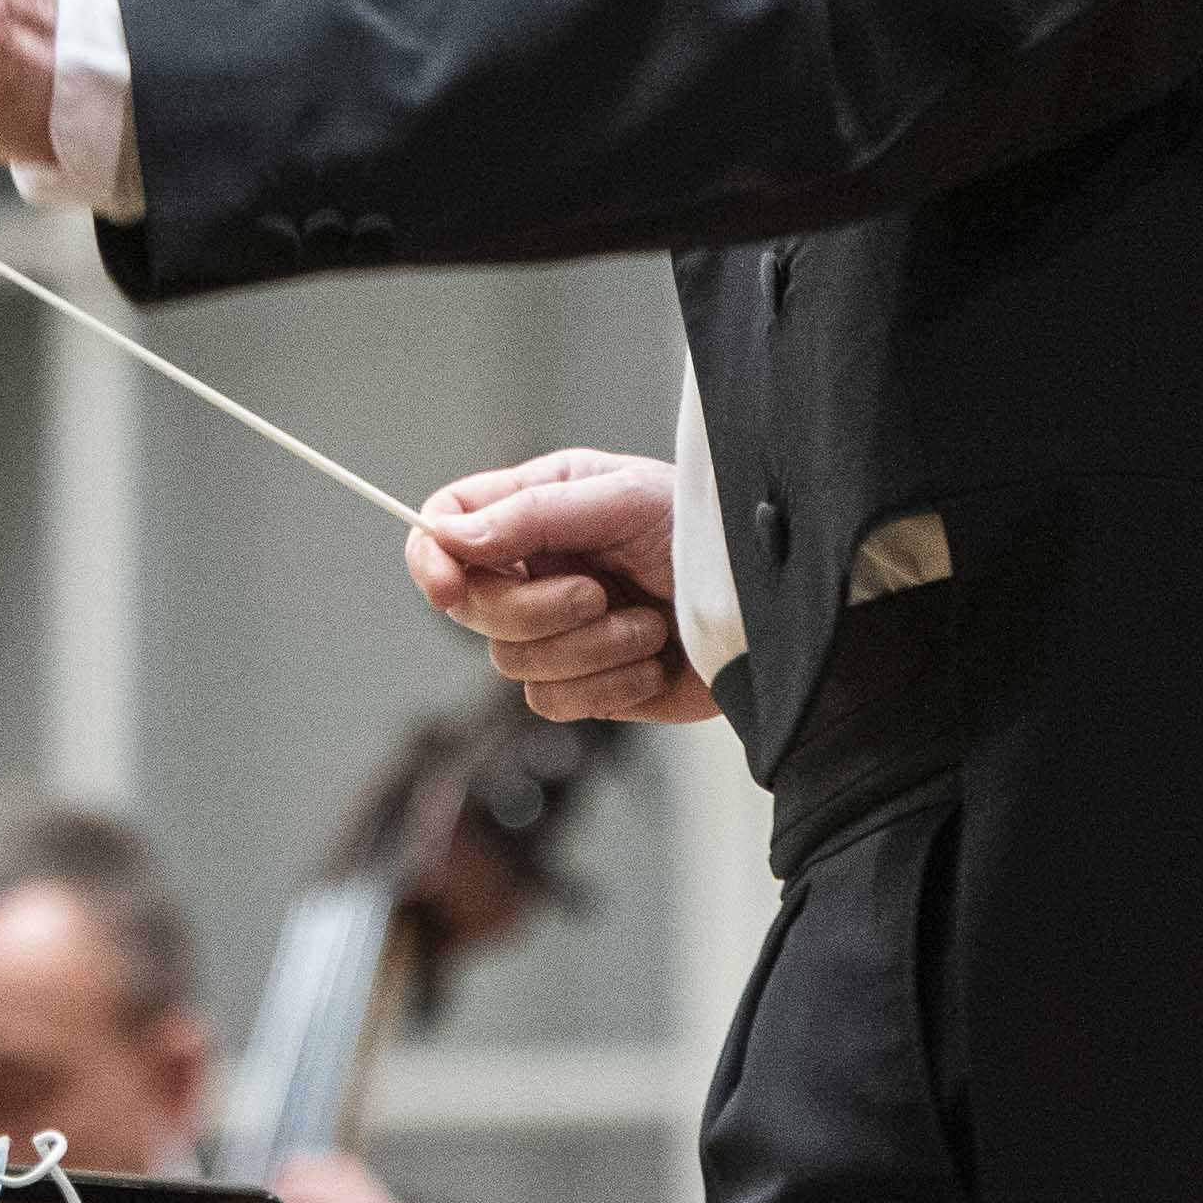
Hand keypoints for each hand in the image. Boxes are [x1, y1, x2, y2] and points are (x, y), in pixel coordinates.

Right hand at [407, 449, 716, 725]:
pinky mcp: (586, 685)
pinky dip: (609, 685)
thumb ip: (534, 514)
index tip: (448, 585)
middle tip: (597, 594)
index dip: (432, 555)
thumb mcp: (623, 500)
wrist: (770, 612)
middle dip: (536, 609)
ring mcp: (559, 631)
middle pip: (473, 606)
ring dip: (588, 648)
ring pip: (513, 661)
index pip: (448, 524)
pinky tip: (652, 662)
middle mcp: (538, 568)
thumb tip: (452, 536)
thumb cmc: (707, 532)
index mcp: (537, 507)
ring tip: (646, 624)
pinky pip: (554, 702)